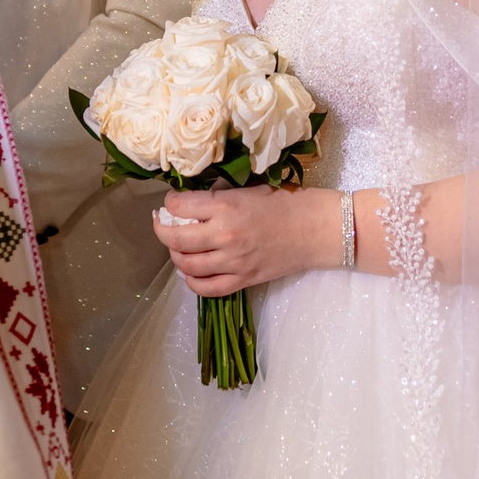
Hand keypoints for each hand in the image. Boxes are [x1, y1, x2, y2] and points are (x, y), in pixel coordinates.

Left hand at [156, 185, 333, 295]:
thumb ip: (218, 198)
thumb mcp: (248, 190)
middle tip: (163, 223)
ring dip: (175, 256)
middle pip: (176, 239)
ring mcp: (233, 262)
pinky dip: (192, 282)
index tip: (170, 203)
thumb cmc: (285, 202)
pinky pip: (207, 288)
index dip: (169, 203)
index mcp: (225, 206)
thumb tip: (191, 203)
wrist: (315, 229)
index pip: (180, 207)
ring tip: (178, 247)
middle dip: (162, 230)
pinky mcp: (243, 280)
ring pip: (187, 265)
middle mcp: (224, 235)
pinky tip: (191, 273)